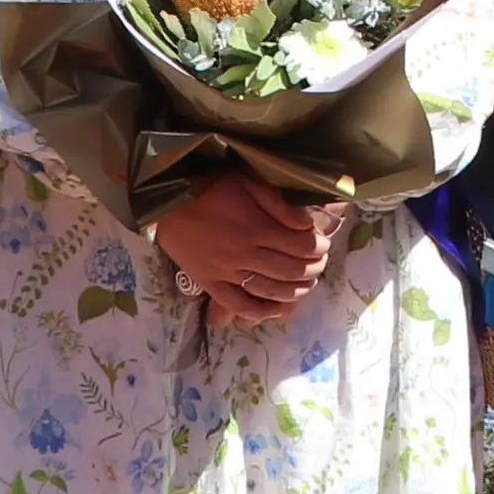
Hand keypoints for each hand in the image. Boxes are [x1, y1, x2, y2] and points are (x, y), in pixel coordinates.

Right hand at [153, 180, 341, 323]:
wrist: (168, 203)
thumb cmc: (211, 189)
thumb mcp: (247, 182)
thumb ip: (278, 203)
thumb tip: (307, 223)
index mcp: (257, 228)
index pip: (300, 245)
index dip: (318, 247)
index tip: (324, 244)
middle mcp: (245, 254)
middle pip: (290, 270)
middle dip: (313, 268)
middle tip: (321, 264)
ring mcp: (227, 273)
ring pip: (270, 290)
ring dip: (295, 290)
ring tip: (307, 284)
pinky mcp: (211, 284)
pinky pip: (238, 305)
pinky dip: (260, 311)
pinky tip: (275, 309)